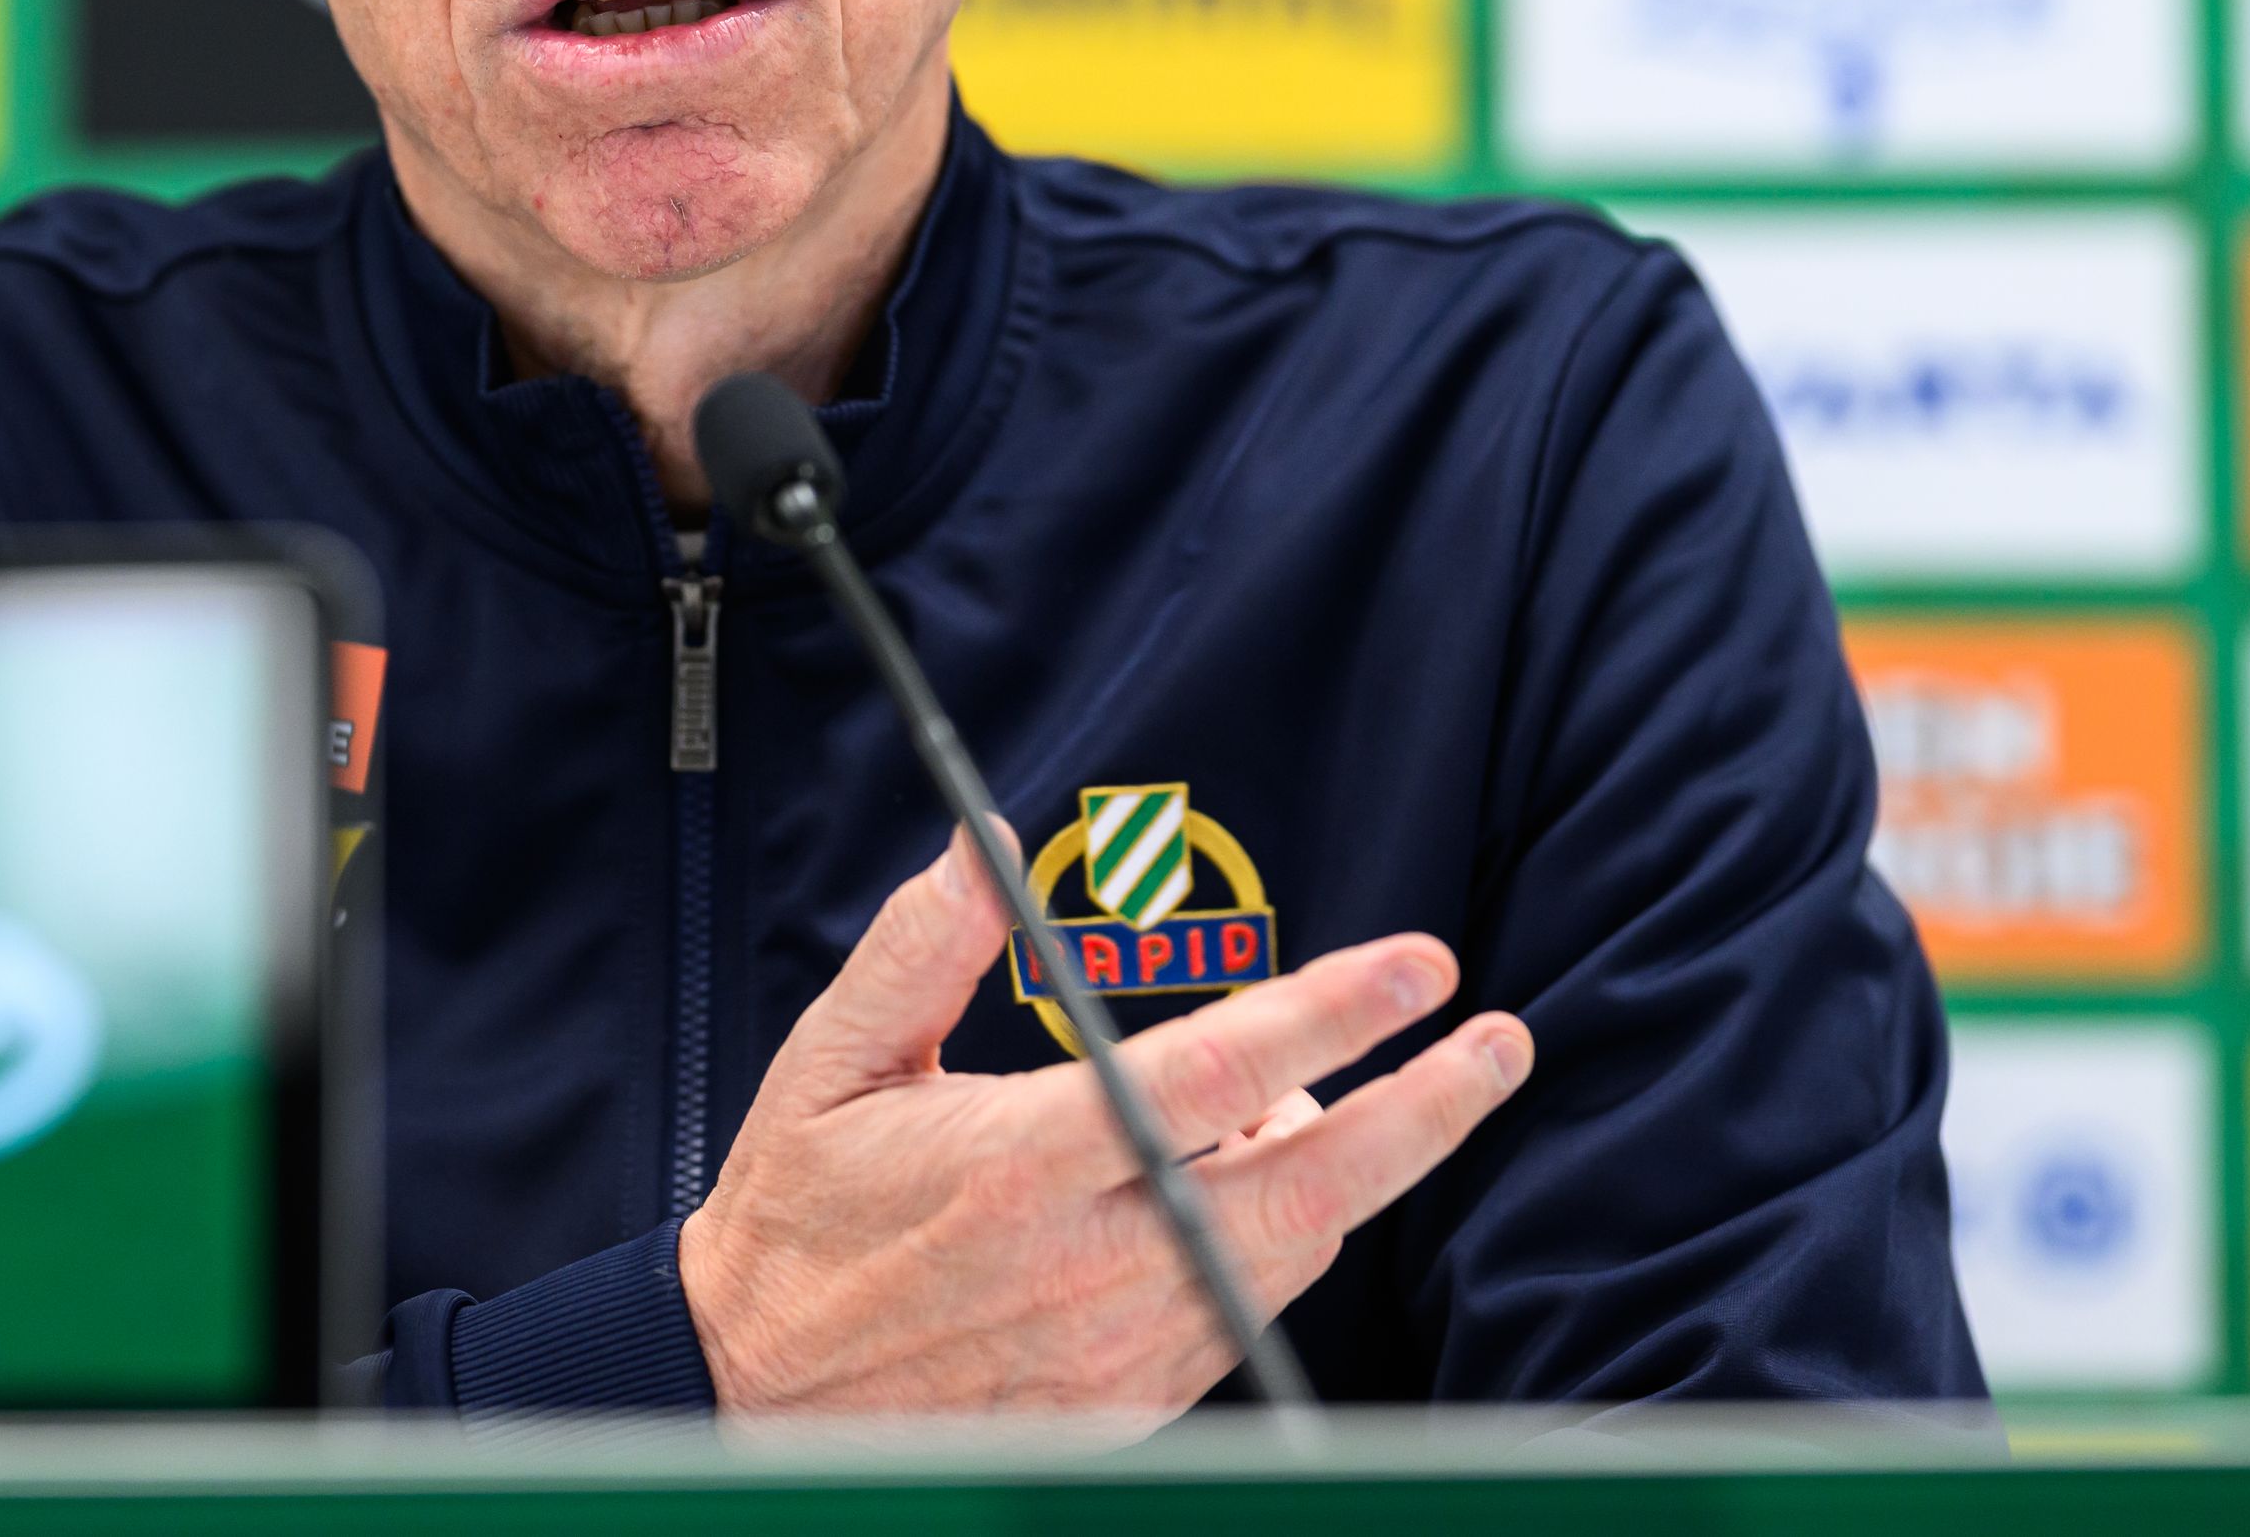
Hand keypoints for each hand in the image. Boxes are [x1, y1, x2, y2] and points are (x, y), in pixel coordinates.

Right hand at [676, 831, 1532, 1426]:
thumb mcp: (829, 1066)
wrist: (754, 1396)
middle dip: (1426, 1109)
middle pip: (1315, 1183)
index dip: (1334, 1012)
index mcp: (1027, 1165)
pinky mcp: (1132, 1405)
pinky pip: (1250, 1315)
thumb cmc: (794, 1222)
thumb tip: (984, 845)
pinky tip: (1267, 1191)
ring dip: (1349, 1168)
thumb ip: (918, 950)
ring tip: (1340, 1096)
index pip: (1222, 1075)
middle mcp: (1095, 1263)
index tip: (1415, 966)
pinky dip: (1285, 1243)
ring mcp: (1125, 1347)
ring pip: (1297, 1250)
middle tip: (1495, 1042)